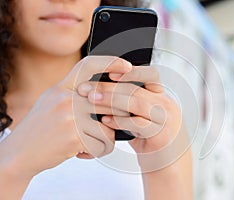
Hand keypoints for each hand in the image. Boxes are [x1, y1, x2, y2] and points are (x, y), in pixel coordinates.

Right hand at [0, 56, 131, 176]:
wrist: (21, 152)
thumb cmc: (40, 128)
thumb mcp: (52, 102)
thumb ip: (74, 94)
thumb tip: (102, 90)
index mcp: (62, 87)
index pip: (89, 65)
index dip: (111, 62)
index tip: (128, 67)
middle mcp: (67, 98)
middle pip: (110, 99)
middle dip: (119, 115)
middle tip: (113, 125)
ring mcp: (70, 116)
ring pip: (110, 125)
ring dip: (106, 138)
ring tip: (93, 142)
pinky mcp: (74, 136)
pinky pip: (103, 142)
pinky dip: (99, 150)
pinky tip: (84, 151)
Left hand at [78, 66, 189, 171]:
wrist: (169, 163)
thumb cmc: (150, 137)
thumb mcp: (144, 116)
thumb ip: (131, 103)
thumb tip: (102, 88)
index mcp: (161, 95)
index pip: (150, 74)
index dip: (131, 71)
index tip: (108, 72)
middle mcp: (166, 104)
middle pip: (137, 89)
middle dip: (109, 87)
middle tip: (87, 89)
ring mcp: (166, 119)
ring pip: (138, 103)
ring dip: (111, 100)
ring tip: (91, 100)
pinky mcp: (162, 136)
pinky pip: (139, 124)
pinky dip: (120, 121)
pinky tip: (105, 120)